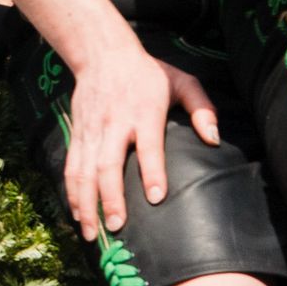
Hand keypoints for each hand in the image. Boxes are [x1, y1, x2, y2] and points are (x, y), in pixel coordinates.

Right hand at [59, 46, 218, 239]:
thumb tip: (214, 139)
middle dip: (110, 198)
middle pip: (108, 165)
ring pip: (84, 171)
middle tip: (117, 226)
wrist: (102, 54)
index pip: (148, 146)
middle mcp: (115, 124)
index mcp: (144, 112)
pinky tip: (77, 214)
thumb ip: (202, 109)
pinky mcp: (78, 134)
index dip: (152, 172)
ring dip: (86, 203)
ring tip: (91, 232)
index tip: (155, 198)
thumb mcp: (183, 82)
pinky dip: (72, 193)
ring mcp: (93, 131)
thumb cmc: (149, 73)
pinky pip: (72, 168)